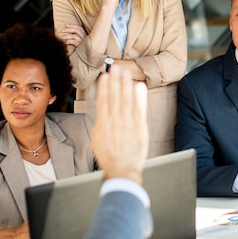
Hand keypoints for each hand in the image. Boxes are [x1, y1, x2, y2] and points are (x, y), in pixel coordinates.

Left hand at [59, 23, 86, 47]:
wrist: (90, 56)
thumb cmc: (85, 49)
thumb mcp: (83, 42)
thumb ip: (79, 38)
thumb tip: (71, 34)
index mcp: (86, 36)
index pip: (80, 28)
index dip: (73, 26)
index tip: (66, 25)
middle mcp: (85, 38)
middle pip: (77, 30)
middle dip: (69, 29)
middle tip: (62, 30)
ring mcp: (83, 42)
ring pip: (74, 36)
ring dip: (67, 36)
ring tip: (62, 38)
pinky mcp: (81, 47)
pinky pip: (74, 42)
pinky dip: (69, 41)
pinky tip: (66, 43)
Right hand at [91, 68, 148, 183]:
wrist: (122, 170)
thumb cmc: (109, 155)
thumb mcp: (98, 138)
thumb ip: (101, 121)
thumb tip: (102, 106)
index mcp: (102, 125)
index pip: (103, 102)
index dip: (105, 88)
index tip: (105, 76)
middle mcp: (115, 123)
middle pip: (115, 98)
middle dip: (116, 82)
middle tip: (116, 68)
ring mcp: (127, 125)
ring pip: (126, 101)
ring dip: (126, 86)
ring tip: (126, 73)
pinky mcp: (139, 129)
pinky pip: (139, 110)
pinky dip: (139, 98)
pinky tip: (139, 87)